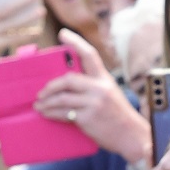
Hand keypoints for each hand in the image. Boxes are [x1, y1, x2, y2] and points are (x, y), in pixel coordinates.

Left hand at [34, 29, 148, 160]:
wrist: (131, 136)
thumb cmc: (117, 117)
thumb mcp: (109, 95)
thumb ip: (92, 87)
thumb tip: (66, 86)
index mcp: (105, 79)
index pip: (90, 54)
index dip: (75, 42)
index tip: (62, 34)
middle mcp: (100, 88)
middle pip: (68, 79)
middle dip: (50, 86)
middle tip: (41, 93)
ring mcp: (94, 103)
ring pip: (61, 98)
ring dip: (46, 102)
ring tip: (39, 105)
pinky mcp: (87, 118)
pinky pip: (63, 113)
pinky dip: (51, 113)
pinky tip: (45, 114)